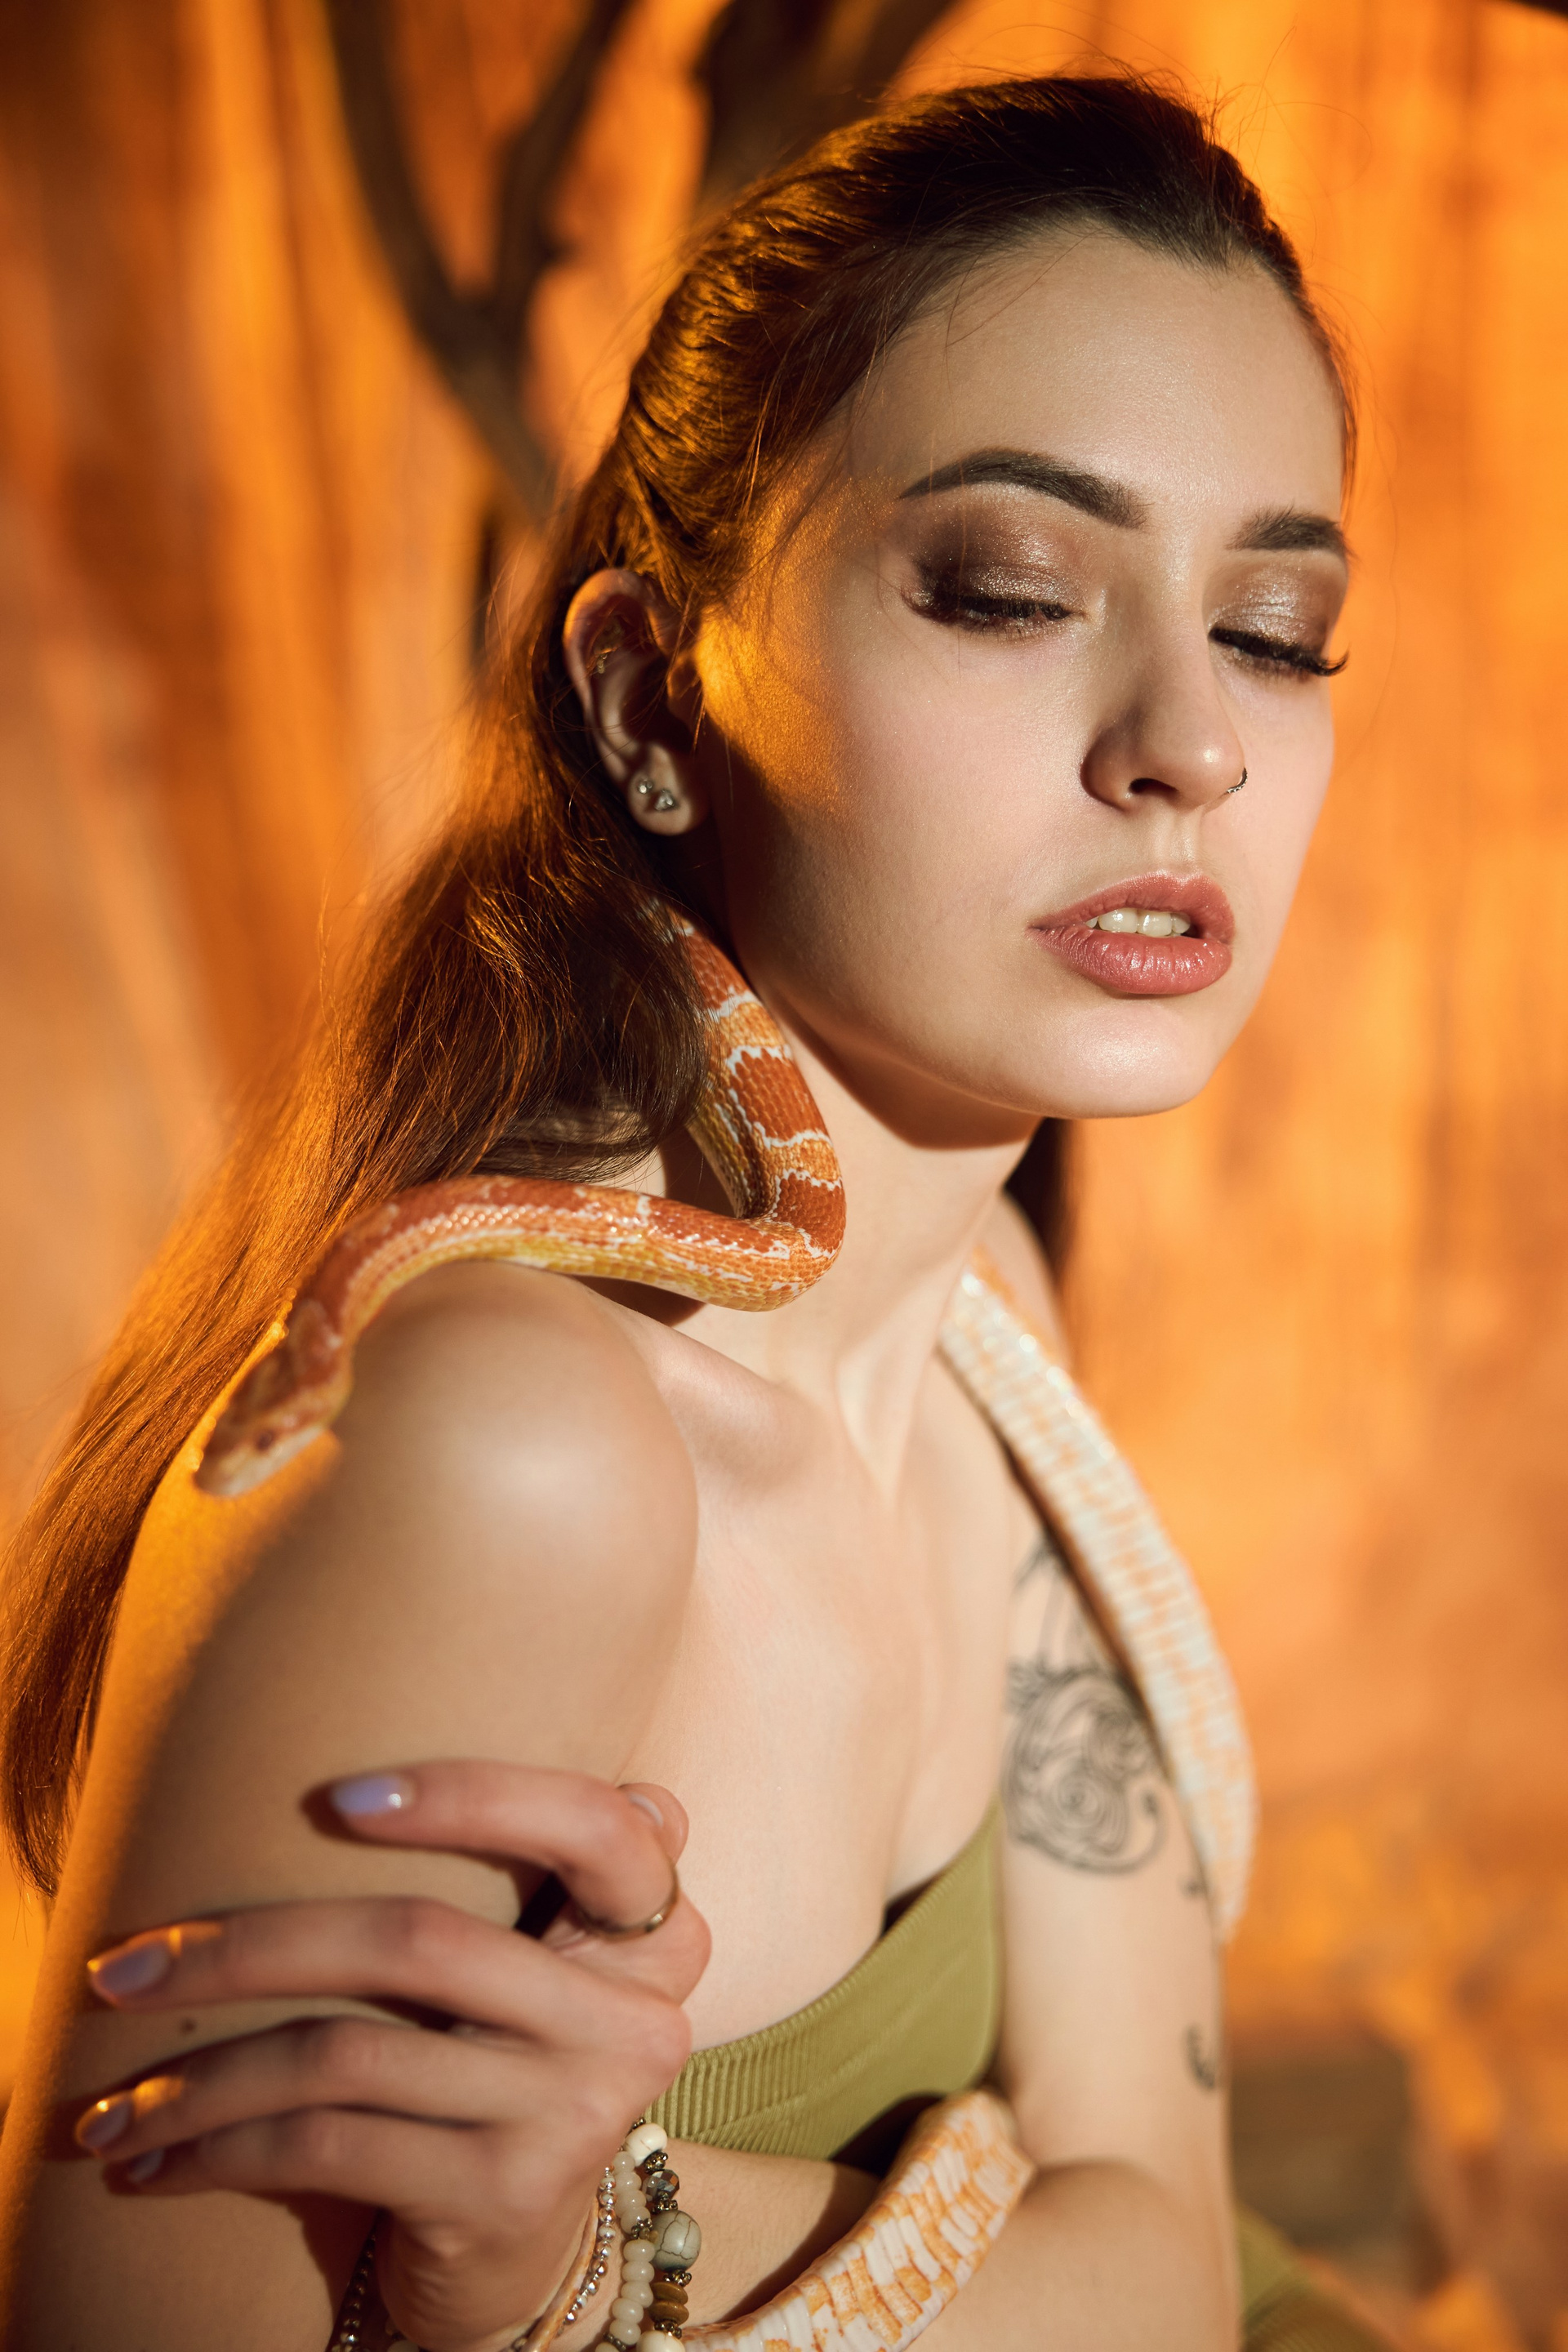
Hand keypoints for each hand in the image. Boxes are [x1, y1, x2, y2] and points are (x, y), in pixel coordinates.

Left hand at [73, 1761, 709, 2351]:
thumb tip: (328, 1780)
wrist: (518, 2259)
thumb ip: (501, 1874)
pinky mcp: (506, 2194)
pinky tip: (151, 2165)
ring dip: (202, 2077)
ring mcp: (576, 2110)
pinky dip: (222, 2151)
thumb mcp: (521, 1965)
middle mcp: (635, 2017)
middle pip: (422, 1938)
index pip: (594, 1825)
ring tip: (107, 2104)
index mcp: (656, 1934)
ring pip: (351, 2051)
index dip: (474, 1796)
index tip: (336, 1801)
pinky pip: (331, 2145)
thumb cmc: (491, 2064)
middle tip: (120, 1969)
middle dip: (247, 1946)